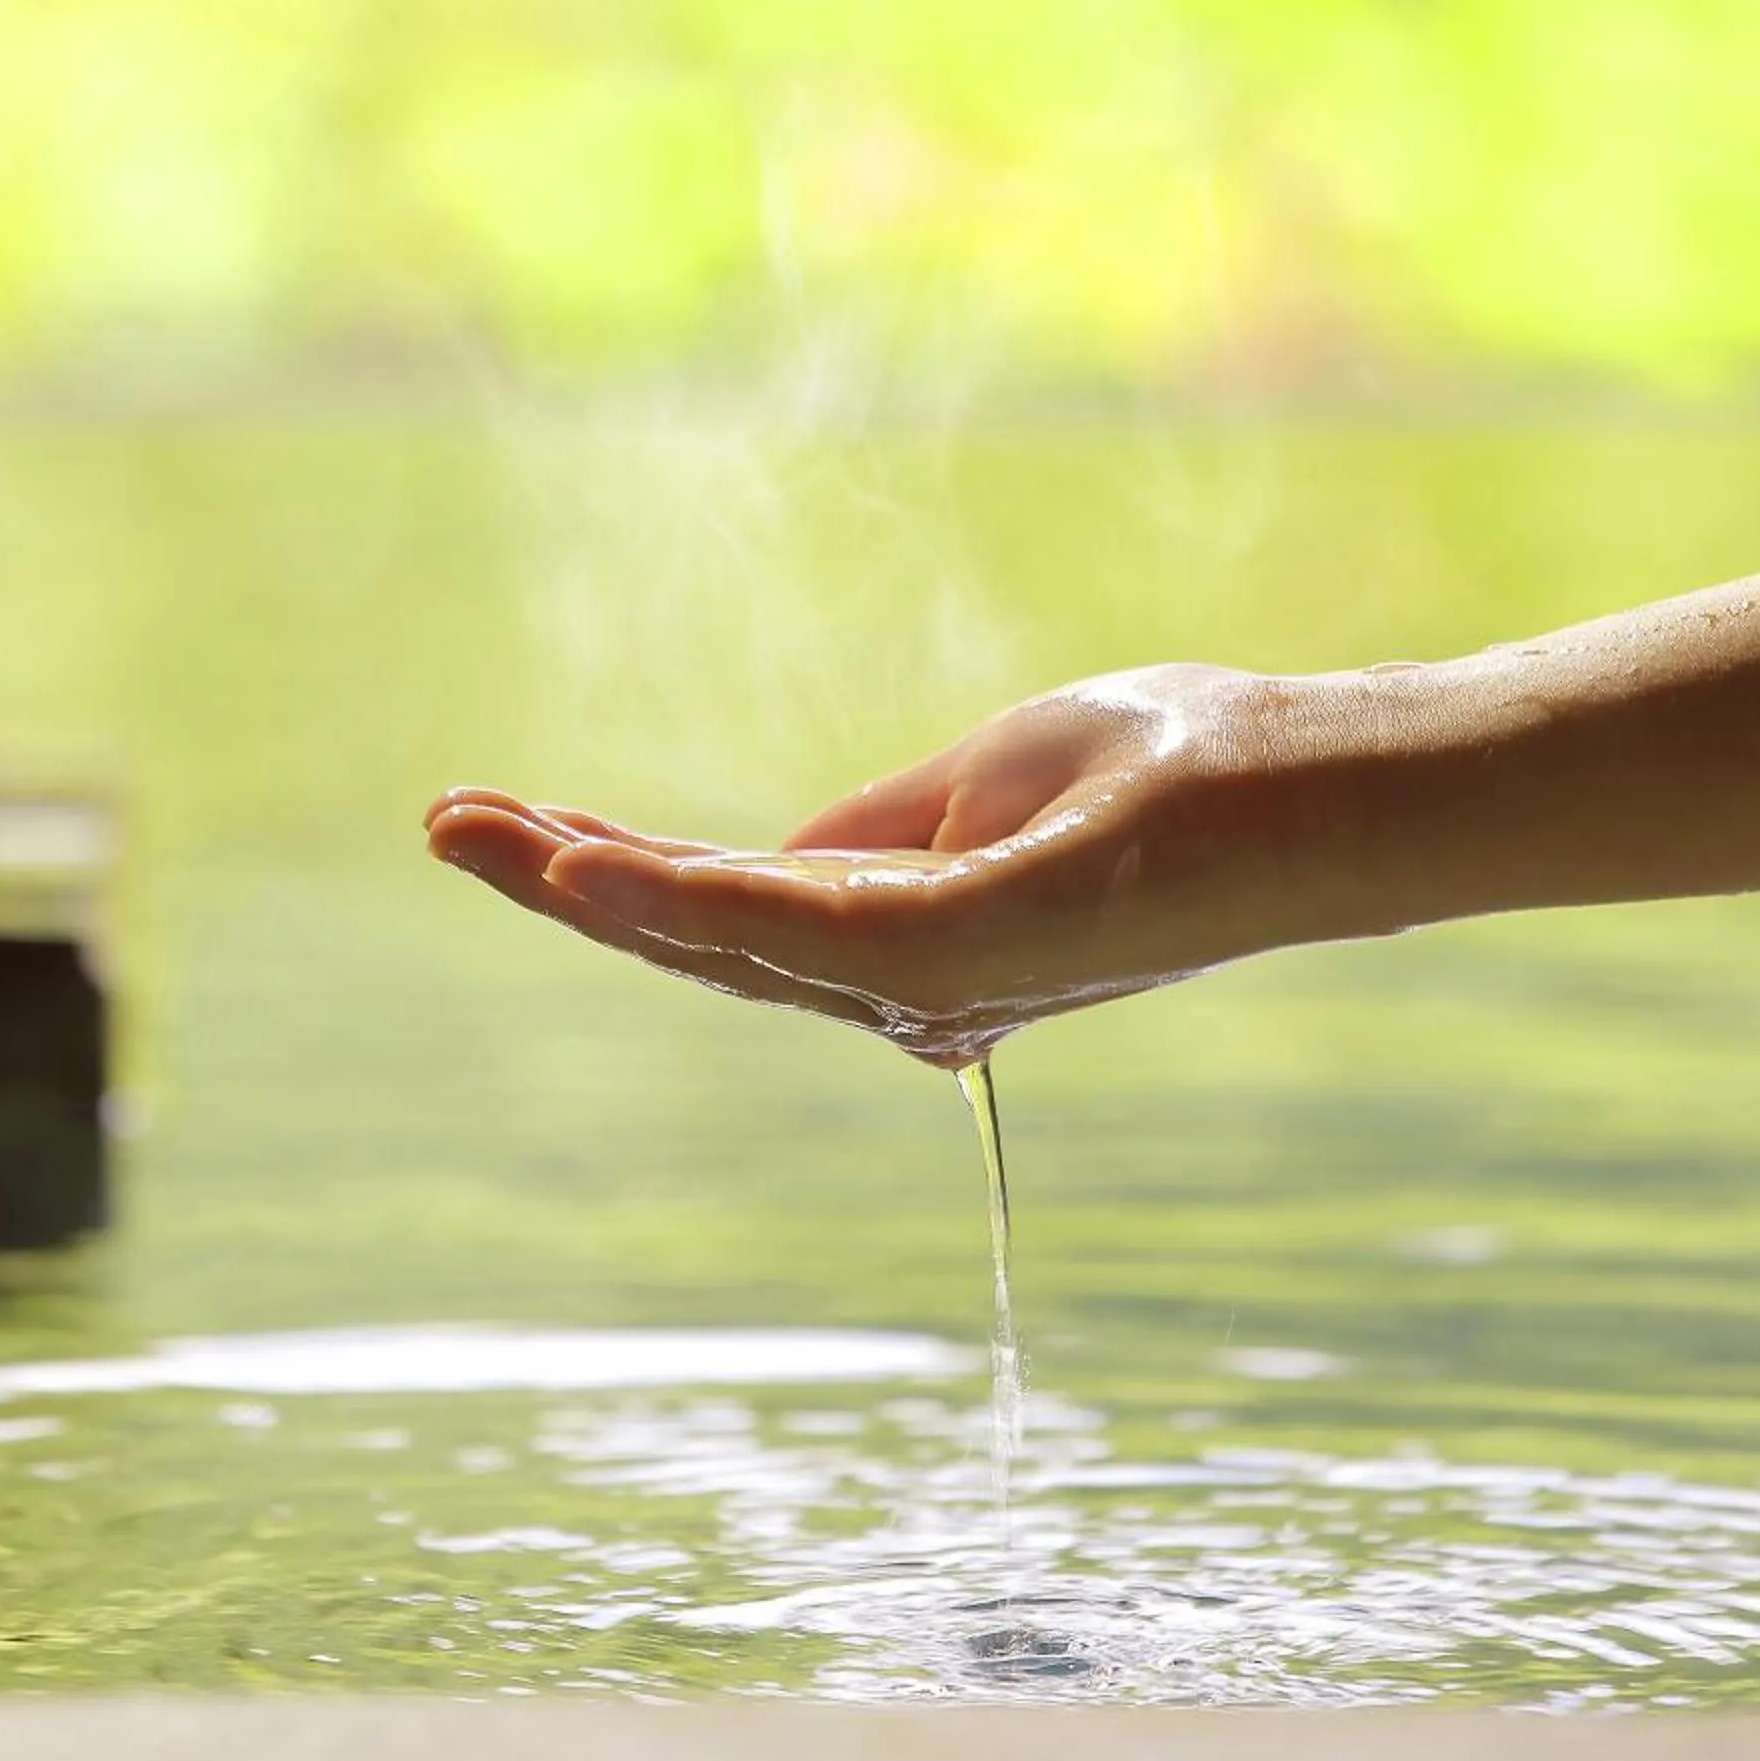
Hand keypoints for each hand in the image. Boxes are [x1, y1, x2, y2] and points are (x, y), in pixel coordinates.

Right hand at [424, 664, 1290, 1067]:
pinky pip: (804, 929)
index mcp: (904, 944)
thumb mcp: (985, 781)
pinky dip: (691, 905)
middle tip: (442, 823)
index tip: (502, 820)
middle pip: (701, 938)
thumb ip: (876, 829)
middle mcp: (905, 986)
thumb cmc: (1170, 774)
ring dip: (589, 885)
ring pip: (725, 939)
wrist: (1317, 788)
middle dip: (563, 883)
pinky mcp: (975, 947)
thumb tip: (775, 856)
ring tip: (473, 831)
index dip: (613, 872)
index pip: (726, 910)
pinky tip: (597, 869)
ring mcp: (938, 974)